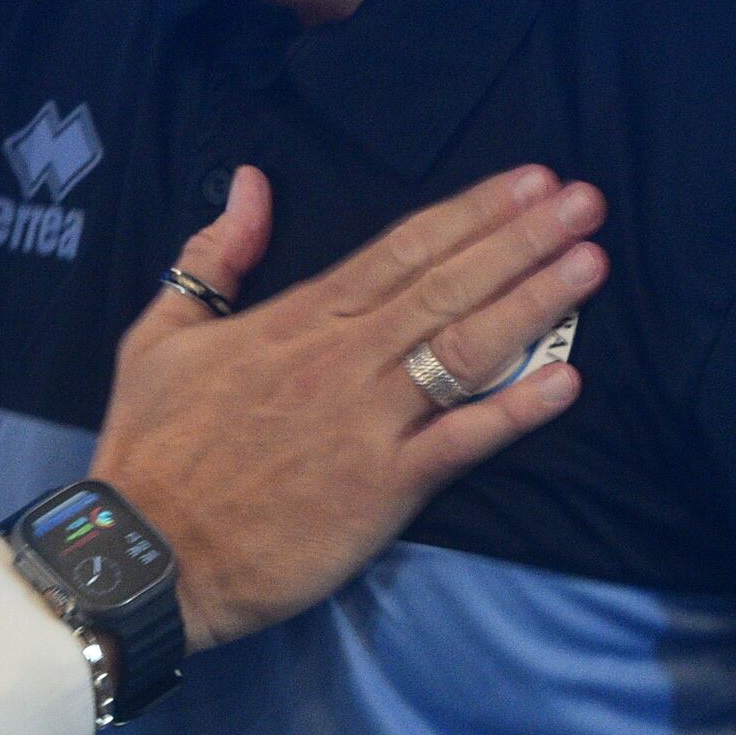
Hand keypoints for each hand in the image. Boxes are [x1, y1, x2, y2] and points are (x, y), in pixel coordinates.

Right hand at [89, 166, 603, 653]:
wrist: (145, 552)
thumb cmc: (152, 447)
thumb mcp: (162, 333)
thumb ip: (214, 256)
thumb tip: (252, 184)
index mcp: (296, 318)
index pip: (401, 250)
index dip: (471, 213)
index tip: (528, 181)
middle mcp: (342, 358)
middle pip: (447, 284)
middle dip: (521, 239)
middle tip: (587, 201)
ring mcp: (366, 421)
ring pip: (465, 348)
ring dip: (533, 303)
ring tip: (590, 263)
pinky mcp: (382, 487)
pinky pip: (461, 440)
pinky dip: (517, 410)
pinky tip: (568, 380)